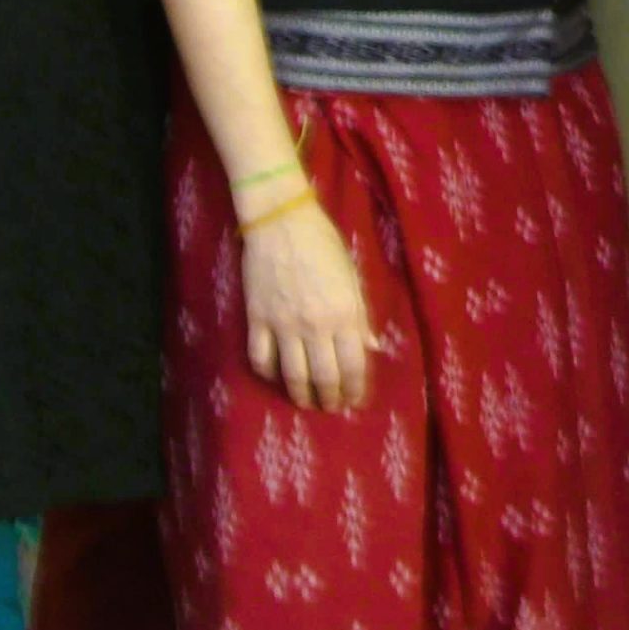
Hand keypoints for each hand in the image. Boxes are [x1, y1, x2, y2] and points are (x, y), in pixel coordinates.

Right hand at [240, 196, 375, 411]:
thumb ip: (360, 315)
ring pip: (293, 375)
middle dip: (330, 398)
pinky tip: (276, 378)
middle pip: (324, 376)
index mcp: (344, 312)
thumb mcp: (351, 276)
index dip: (355, 388)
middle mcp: (314, 325)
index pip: (353, 364)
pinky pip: (261, 358)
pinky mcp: (257, 319)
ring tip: (307, 403)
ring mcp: (283, 324)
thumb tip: (371, 348)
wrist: (280, 221)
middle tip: (332, 408)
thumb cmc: (322, 243)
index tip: (355, 401)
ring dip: (302, 395)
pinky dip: (268, 374)